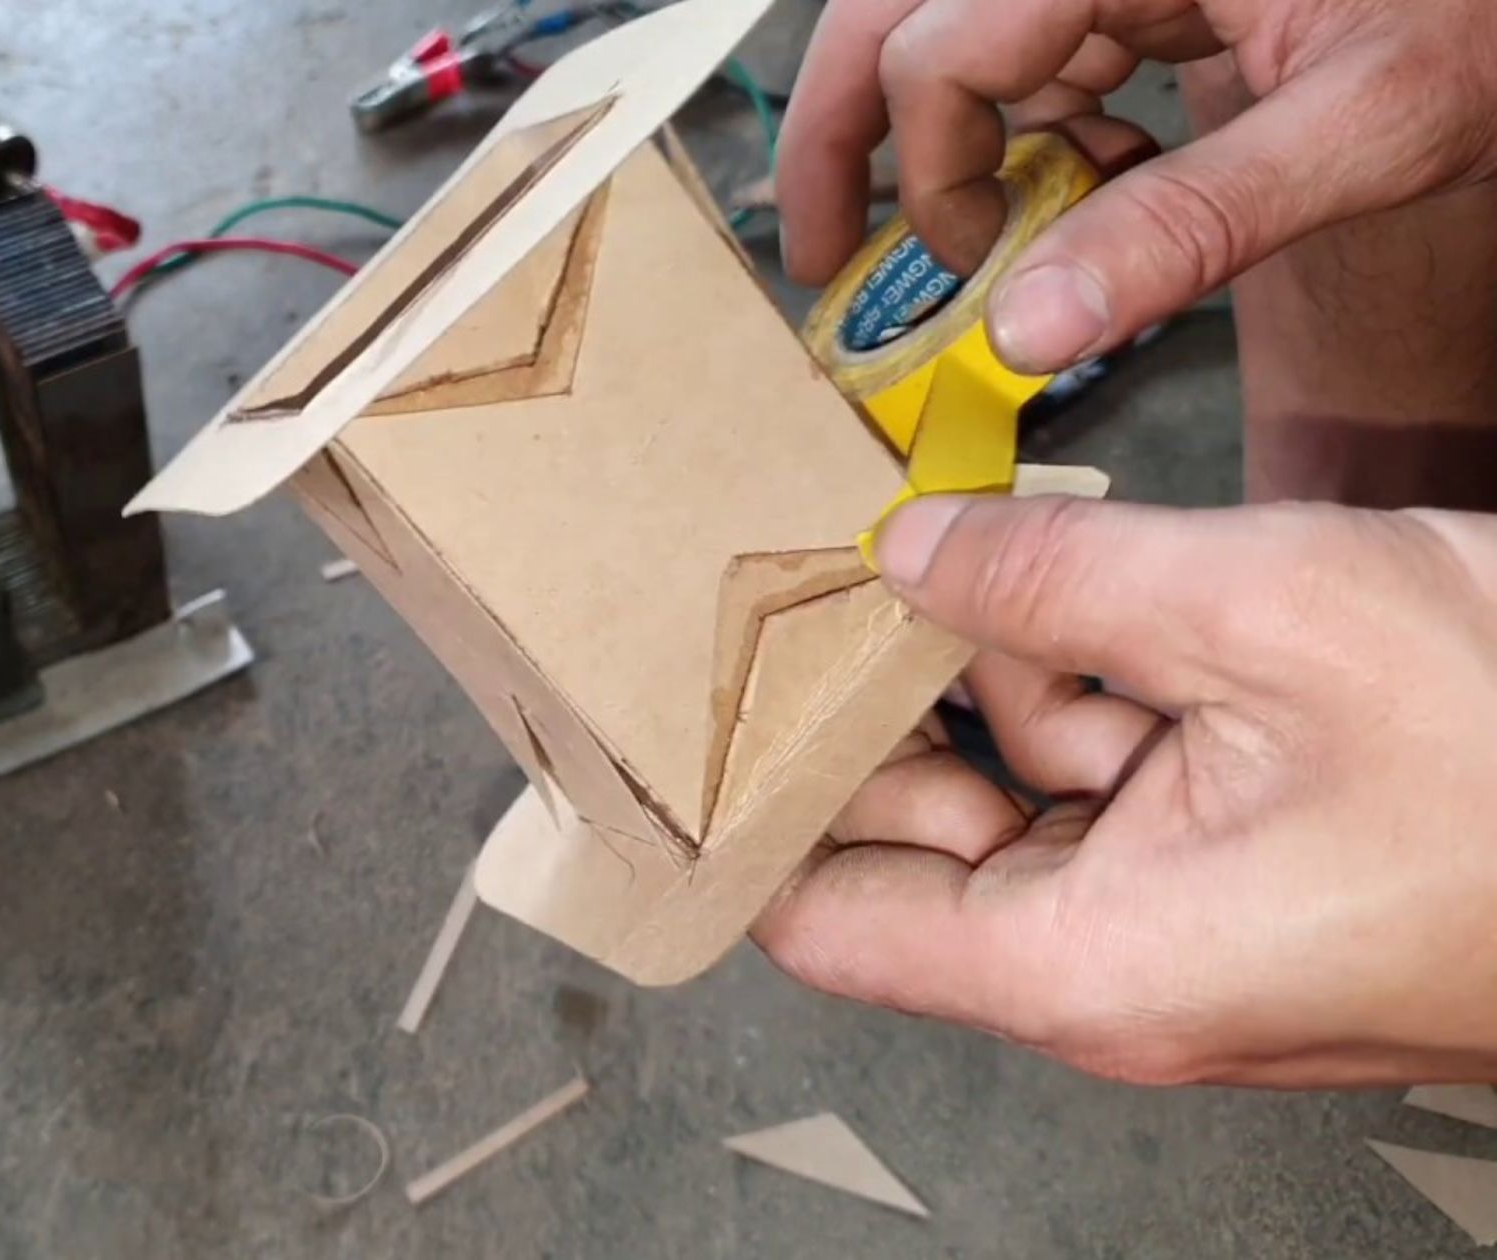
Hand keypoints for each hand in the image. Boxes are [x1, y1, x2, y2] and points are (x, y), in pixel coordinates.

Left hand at [752, 493, 1496, 1085]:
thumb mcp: (1269, 609)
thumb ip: (1056, 578)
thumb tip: (909, 545)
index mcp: (1083, 963)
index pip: (823, 922)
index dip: (754, 804)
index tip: (711, 682)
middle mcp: (1115, 978)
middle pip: (915, 839)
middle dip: (899, 694)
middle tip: (875, 551)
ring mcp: (1190, 937)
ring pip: (1028, 790)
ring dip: (1031, 671)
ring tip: (1071, 560)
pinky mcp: (1253, 887)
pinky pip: (1128, 784)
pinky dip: (1120, 687)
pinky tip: (1159, 598)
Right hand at [776, 0, 1496, 371]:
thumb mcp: (1366, 124)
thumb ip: (1191, 224)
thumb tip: (1029, 332)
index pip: (938, 50)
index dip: (930, 179)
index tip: (964, 283)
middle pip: (899, 20)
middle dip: (848, 138)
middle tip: (816, 254)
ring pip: (958, 41)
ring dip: (956, 145)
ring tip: (997, 236)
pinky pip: (1038, 48)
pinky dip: (1037, 127)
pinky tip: (1090, 178)